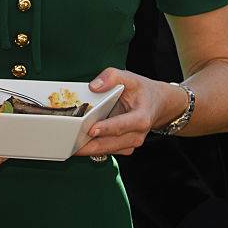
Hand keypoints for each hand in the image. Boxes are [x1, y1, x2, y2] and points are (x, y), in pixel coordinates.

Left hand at [74, 67, 188, 157]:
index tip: (91, 130)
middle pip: (112, 143)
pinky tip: (77, 145)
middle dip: (91, 145)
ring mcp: (131, 143)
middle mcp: (137, 134)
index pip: (123, 125)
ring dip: (89, 150)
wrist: (158, 104)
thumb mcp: (129, 77)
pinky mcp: (124, 146)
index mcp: (141, 118)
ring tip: (69, 146)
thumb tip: (94, 87)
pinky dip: (93, 149)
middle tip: (70, 144)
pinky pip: (107, 150)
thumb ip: (111, 77)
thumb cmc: (142, 91)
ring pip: (108, 150)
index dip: (107, 128)